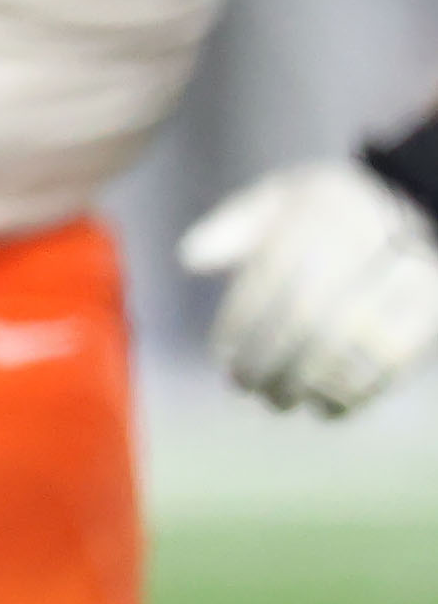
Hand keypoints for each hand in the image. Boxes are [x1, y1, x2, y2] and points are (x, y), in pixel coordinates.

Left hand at [180, 160, 437, 417]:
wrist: (422, 206)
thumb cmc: (333, 211)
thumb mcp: (284, 196)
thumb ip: (236, 224)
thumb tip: (189, 259)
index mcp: (322, 211)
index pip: (271, 278)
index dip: (241, 323)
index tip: (222, 355)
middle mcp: (368, 242)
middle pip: (310, 315)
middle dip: (270, 359)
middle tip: (244, 386)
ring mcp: (410, 278)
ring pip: (352, 344)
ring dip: (308, 382)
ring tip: (279, 400)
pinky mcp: (435, 312)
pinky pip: (394, 363)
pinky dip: (355, 393)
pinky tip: (325, 408)